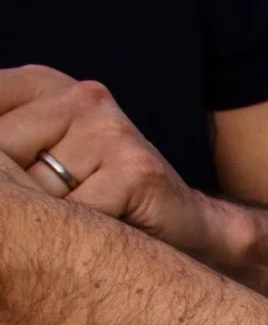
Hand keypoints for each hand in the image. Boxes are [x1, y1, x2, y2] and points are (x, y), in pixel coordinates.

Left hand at [0, 66, 223, 257]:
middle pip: (2, 157)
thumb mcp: (44, 164)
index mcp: (48, 85)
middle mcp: (80, 97)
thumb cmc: (107, 201)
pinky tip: (106, 236)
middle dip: (18, 199)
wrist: (192, 227)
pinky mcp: (135, 168)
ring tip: (82, 226)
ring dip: (54, 224)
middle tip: (58, 213)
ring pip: (38, 191)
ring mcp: (109, 130)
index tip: (19, 181)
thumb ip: (6, 153)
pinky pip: (77, 216)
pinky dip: (86, 239)